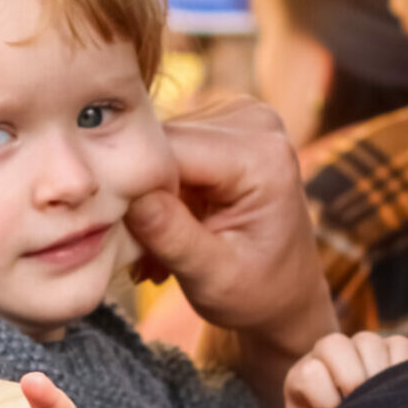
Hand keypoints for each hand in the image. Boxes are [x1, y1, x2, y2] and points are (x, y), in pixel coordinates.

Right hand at [126, 97, 336, 357]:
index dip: (135, 185)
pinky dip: (159, 186)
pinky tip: (168, 222)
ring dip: (147, 193)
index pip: (170, 149)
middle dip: (141, 192)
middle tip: (139, 250)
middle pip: (160, 140)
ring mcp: (238, 115)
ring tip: (157, 244)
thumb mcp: (213, 278)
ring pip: (157, 142)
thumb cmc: (256, 292)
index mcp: (264, 157)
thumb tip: (130, 196)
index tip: (121, 232)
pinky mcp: (220, 121)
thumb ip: (172, 236)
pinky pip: (167, 145)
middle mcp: (254, 121)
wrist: (285, 292)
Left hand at [266, 332, 407, 407]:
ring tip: (381, 399)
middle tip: (357, 400)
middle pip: (335, 344)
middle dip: (350, 376)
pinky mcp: (390, 351)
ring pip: (369, 341)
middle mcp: (328, 357)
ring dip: (377, 371)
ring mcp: (359, 351)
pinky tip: (399, 390)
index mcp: (303, 378)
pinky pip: (401, 345)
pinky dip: (404, 364)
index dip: (323, 394)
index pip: (309, 372)